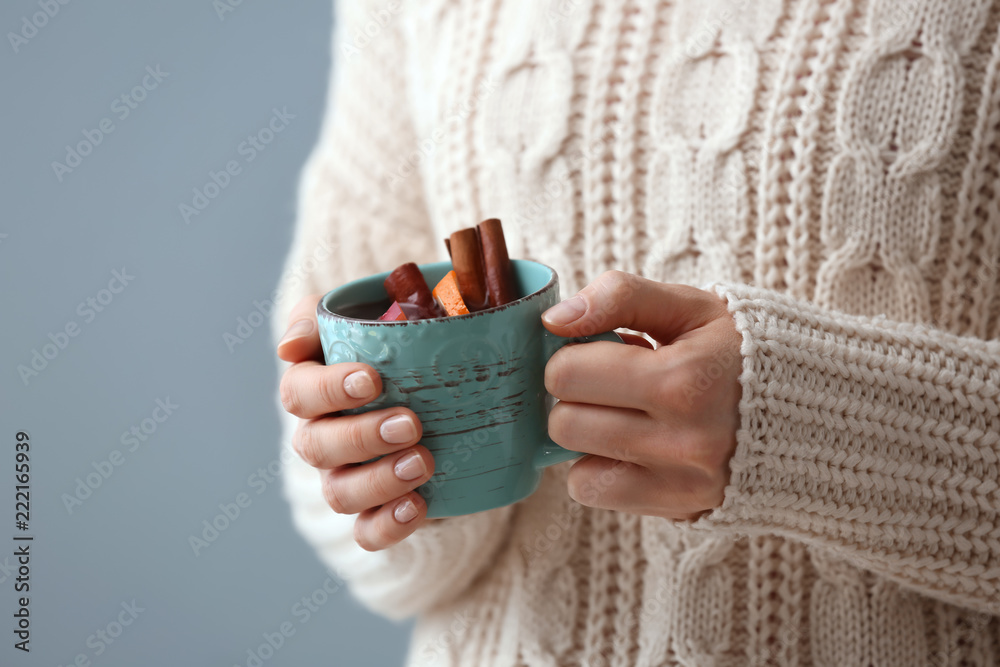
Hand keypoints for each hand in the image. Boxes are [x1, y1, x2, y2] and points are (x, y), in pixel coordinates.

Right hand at [277, 294, 434, 550]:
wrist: (438, 383)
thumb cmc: (391, 342)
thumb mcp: (358, 315)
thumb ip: (318, 317)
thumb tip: (288, 347)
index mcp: (312, 389)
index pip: (299, 393)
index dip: (329, 389)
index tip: (372, 379)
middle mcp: (320, 437)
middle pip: (316, 446)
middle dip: (362, 436)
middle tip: (411, 422)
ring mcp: (345, 477)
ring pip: (339, 493)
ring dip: (379, 481)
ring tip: (424, 462)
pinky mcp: (377, 509)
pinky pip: (367, 532)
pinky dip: (387, 525)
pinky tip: (419, 507)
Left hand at [541, 271, 742, 520]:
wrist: (823, 412)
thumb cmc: (746, 349)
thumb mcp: (695, 307)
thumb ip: (622, 297)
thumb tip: (555, 319)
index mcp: (682, 379)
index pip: (567, 373)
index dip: (572, 355)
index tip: (601, 350)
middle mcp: (682, 439)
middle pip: (563, 423)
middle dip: (577, 396)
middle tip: (612, 383)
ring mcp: (681, 482)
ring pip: (573, 464)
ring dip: (588, 435)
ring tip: (628, 413)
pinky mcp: (680, 509)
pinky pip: (595, 494)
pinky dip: (601, 470)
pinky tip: (634, 446)